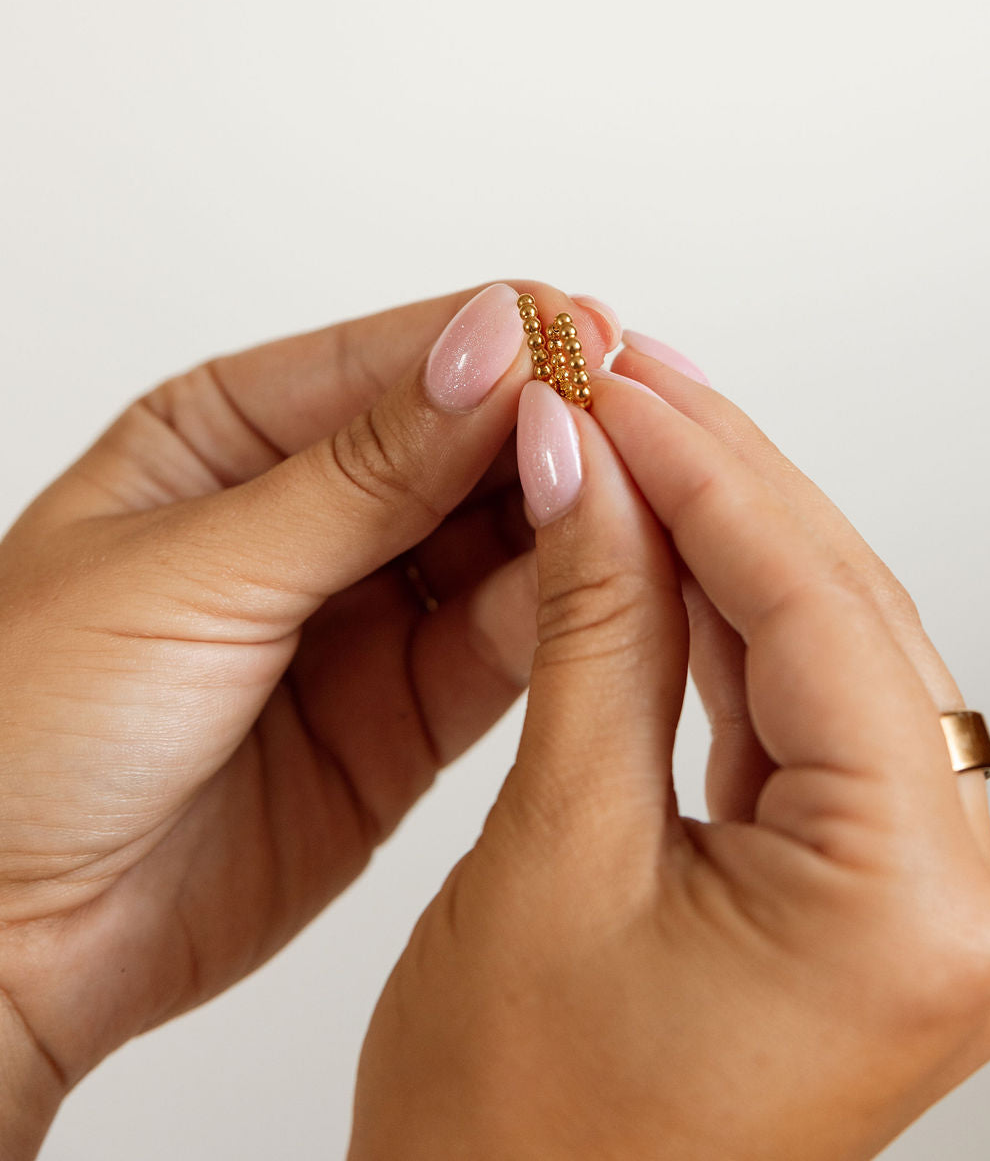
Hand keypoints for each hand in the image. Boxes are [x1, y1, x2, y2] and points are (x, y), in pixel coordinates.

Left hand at [0, 282, 617, 1125]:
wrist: (1, 938)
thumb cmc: (25, 728)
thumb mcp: (192, 570)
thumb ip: (358, 475)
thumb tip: (486, 350)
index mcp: (228, 435)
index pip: (391, 363)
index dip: (493, 347)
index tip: (586, 338)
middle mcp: (307, 516)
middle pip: (462, 446)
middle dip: (546, 431)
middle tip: (636, 422)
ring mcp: (361, 616)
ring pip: (499, 545)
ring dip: (569, 520)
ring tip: (640, 502)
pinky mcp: (403, 716)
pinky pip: (503, 650)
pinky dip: (561, 618)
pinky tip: (610, 589)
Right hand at [349, 342, 989, 1160]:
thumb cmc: (517, 1143)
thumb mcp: (550, 852)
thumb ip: (590, 633)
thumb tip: (581, 469)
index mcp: (905, 911)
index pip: (817, 612)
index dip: (703, 477)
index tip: (614, 386)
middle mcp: (941, 903)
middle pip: (842, 617)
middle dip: (720, 485)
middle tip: (618, 385)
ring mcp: (902, 899)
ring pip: (823, 653)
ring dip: (718, 543)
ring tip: (624, 440)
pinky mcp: (845, 893)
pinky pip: (794, 716)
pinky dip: (717, 626)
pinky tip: (651, 550)